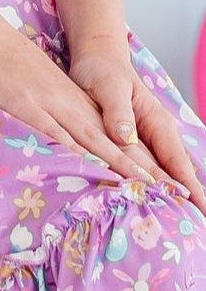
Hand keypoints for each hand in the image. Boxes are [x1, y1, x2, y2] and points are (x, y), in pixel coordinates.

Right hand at [0, 12, 163, 186]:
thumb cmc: (2, 58)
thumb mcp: (36, 81)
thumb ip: (51, 106)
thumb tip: (60, 134)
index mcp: (70, 98)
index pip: (110, 131)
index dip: (135, 155)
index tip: (157, 177)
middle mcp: (67, 102)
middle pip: (110, 139)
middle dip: (138, 166)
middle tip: (164, 190)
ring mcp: (48, 103)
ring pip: (90, 139)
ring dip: (117, 163)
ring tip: (143, 186)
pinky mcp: (26, 106)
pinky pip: (53, 133)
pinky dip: (72, 152)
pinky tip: (87, 168)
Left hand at [69, 39, 205, 216]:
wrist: (96, 56)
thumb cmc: (102, 70)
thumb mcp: (108, 88)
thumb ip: (118, 112)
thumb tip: (128, 138)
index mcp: (157, 123)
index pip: (179, 165)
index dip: (191, 191)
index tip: (203, 214)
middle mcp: (156, 135)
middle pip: (177, 176)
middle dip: (188, 203)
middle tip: (196, 233)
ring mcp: (144, 140)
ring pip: (162, 176)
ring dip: (169, 199)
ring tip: (177, 229)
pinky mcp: (129, 143)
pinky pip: (144, 170)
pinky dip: (149, 188)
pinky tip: (147, 206)